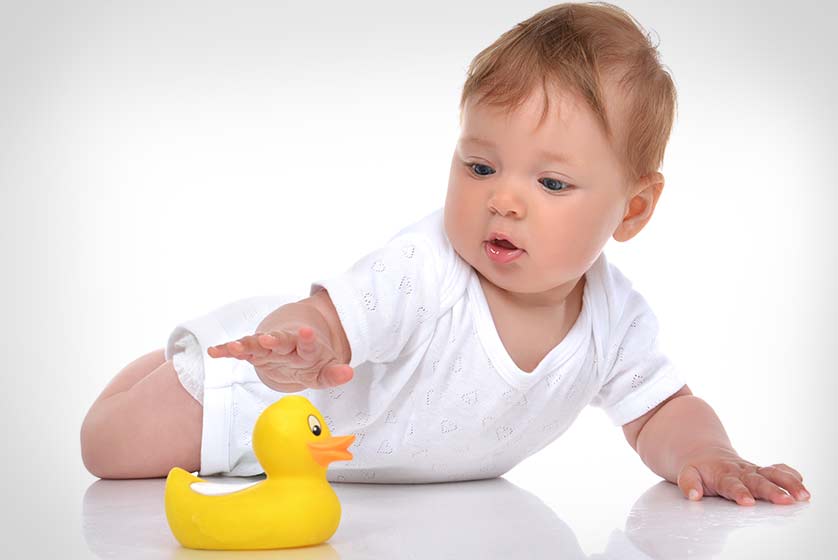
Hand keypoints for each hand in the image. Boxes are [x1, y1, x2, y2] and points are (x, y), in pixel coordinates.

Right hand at [207, 325, 353, 391]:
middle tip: (268, 337)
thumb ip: (334, 374)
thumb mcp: (324, 369)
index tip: (306, 333)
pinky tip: (215, 352)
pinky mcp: (254, 352)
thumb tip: (348, 372)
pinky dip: (227, 351)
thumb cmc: (311, 359)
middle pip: (279, 341)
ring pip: (256, 343)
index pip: (308, 344)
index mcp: (305, 348)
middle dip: (273, 339)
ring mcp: (268, 347)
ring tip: (235, 346)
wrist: (296, 343)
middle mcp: (286, 344)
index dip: (307, 339)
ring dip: (246, 344)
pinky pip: (239, 350)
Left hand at [676, 447, 810, 505]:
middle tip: (785, 501)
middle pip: (758, 481)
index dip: (739, 492)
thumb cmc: (698, 469)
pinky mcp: (762, 471)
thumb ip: (688, 483)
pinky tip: (801, 481)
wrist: (704, 453)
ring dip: (789, 484)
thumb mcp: (686, 474)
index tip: (748, 502)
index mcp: (722, 474)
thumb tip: (693, 495)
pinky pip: (778, 469)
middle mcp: (740, 471)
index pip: (732, 485)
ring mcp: (753, 471)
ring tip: (803, 496)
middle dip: (772, 491)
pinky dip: (790, 474)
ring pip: (773, 474)